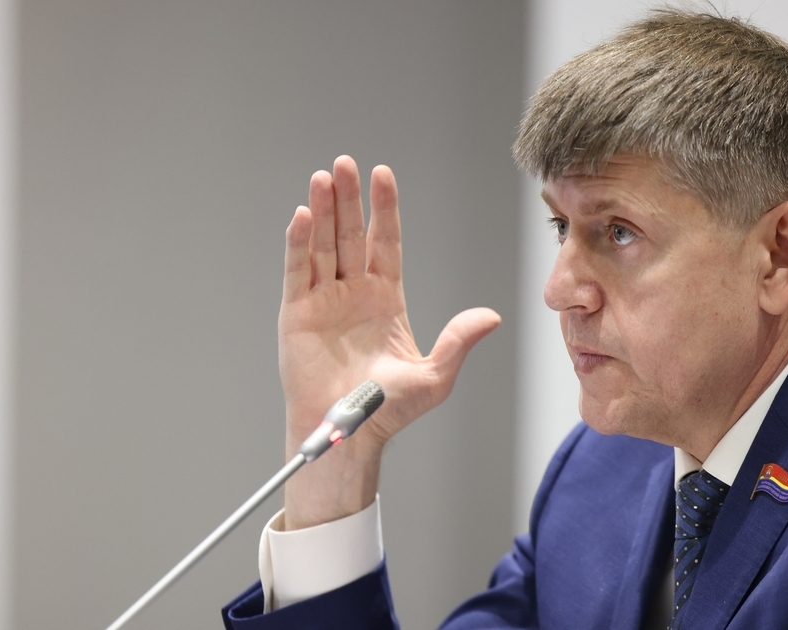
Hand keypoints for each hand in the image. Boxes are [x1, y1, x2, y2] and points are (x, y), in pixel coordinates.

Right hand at [279, 156, 500, 529]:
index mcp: (385, 299)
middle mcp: (353, 293)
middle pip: (351, 235)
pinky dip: (299, 243)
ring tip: (323, 176)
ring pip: (322, 245)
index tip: (384, 175)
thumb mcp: (434, 376)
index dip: (385, 209)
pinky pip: (297, 271)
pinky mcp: (296, 314)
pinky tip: (303, 215)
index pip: (385, 243)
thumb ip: (458, 341)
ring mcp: (323, 300)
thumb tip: (491, 316)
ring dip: (323, 211)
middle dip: (350, 199)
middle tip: (346, 163)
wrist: (346, 436)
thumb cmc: (388, 411)